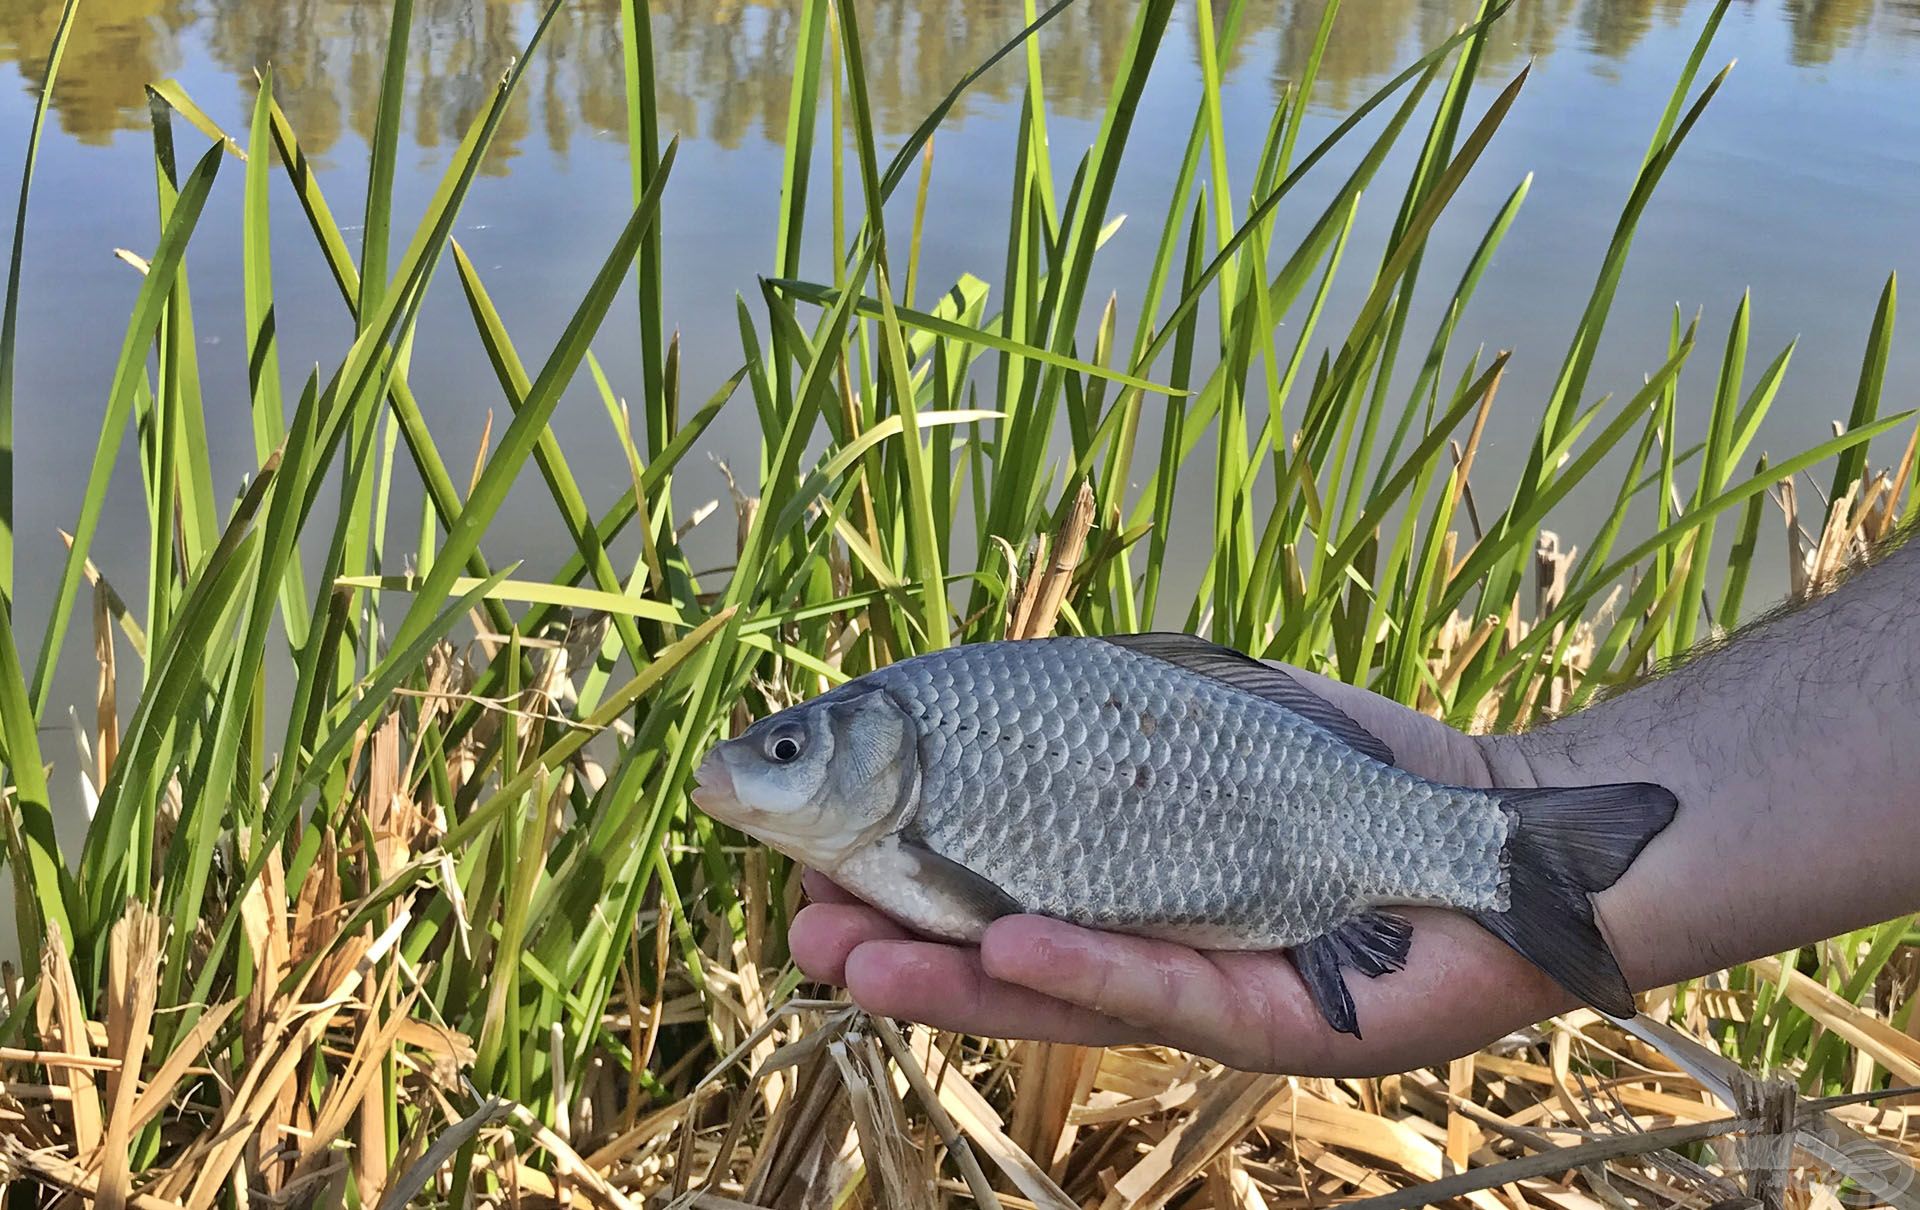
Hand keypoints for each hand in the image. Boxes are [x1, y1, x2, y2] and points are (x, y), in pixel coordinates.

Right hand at [788, 667, 1581, 1075]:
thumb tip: (955, 693)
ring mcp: (1199, 987)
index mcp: (1112, 875)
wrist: (1490, 832)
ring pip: (1056, 992)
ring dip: (951, 975)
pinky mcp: (1270, 1022)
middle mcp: (1140, 942)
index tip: (806, 844)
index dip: (891, 868)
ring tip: (856, 955)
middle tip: (803, 925)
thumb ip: (1094, 721)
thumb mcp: (1197, 714)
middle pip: (993, 949)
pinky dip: (1085, 966)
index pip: (976, 875)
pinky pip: (1162, 995)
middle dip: (893, 937)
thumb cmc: (1341, 765)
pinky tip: (1009, 940)